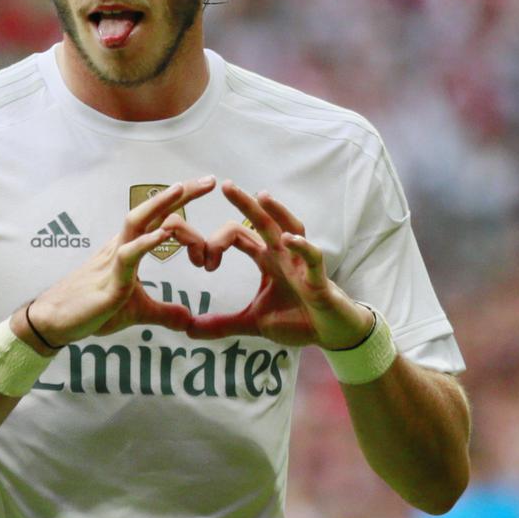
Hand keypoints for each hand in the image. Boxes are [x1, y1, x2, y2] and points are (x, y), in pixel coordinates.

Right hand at [26, 176, 217, 347]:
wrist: (56, 322)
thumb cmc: (93, 310)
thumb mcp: (138, 311)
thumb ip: (164, 312)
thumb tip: (188, 318)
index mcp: (130, 249)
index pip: (160, 218)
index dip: (182, 203)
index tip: (208, 189)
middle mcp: (122, 246)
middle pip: (151, 210)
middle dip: (179, 193)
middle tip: (209, 180)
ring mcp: (115, 260)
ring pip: (136, 222)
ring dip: (159, 204)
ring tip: (181, 189)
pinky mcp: (111, 280)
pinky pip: (129, 255)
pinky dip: (147, 243)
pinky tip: (164, 235)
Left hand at [186, 181, 374, 348]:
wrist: (331, 333)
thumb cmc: (297, 319)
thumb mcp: (252, 323)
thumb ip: (221, 325)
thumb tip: (187, 330)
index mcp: (266, 260)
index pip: (239, 237)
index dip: (217, 243)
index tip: (203, 263)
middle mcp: (283, 255)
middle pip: (263, 222)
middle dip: (245, 204)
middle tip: (226, 185)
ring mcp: (302, 264)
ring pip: (291, 228)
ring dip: (278, 212)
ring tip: (262, 197)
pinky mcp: (318, 279)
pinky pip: (312, 258)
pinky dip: (302, 246)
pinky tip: (289, 239)